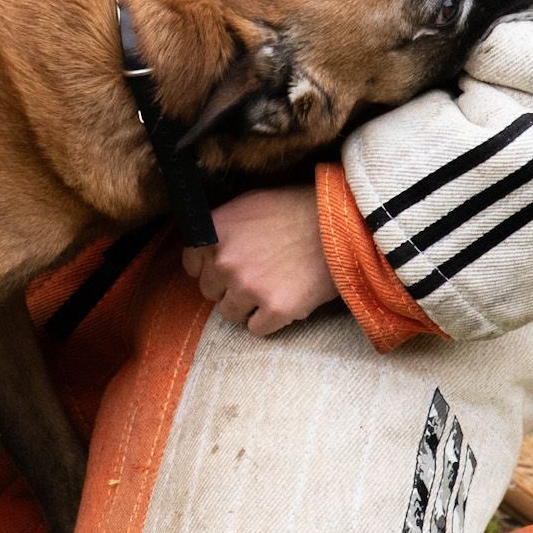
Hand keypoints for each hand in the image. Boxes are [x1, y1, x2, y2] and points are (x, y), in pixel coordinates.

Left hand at [183, 187, 340, 337]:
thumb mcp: (251, 203)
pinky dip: (269, 320)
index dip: (208, 266)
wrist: (340, 224)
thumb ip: (224, 227)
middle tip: (255, 276)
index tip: (225, 268)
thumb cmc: (297, 209)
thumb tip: (209, 247)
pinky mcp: (276, 308)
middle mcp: (226, 260)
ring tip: (270, 289)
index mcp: (216, 230)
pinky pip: (256, 329)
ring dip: (247, 306)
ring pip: (229, 314)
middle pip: (210, 291)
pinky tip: (284, 300)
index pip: (192, 263)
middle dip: (228, 286)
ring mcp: (249, 286)